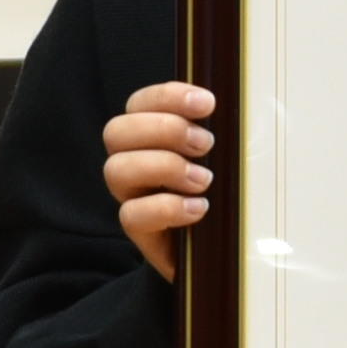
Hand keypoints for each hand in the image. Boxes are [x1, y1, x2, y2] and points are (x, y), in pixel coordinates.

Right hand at [102, 81, 217, 275]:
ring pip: (116, 169)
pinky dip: (167, 207)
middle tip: (206, 143)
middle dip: (164, 130)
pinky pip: (131, 214)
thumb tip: (230, 105)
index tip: (207, 104)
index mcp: (149, 135)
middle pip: (116, 131)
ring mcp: (132, 196)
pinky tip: (199, 208)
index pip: (139, 103)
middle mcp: (133, 161)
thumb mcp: (227, 157)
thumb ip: (220, 131)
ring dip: (163, 166)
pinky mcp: (140, 231)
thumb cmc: (226, 193)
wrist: (225, 250)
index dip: (167, 97)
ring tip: (204, 180)